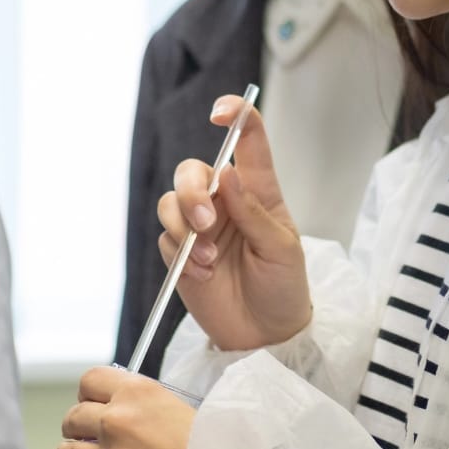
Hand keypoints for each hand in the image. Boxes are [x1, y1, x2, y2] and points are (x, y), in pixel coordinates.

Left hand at [49, 366, 194, 448]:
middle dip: (77, 427)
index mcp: (137, 394)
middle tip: (88, 435)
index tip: (92, 403)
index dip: (88, 393)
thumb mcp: (179, 406)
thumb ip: (144, 405)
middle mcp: (117, 423)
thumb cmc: (212, 447)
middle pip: (72, 418)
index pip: (90, 380)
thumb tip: (122, 408)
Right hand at [157, 97, 311, 350]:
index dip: (236, 116)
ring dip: (183, 228)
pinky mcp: (180, 254)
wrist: (266, 335)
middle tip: (206, 223)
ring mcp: (200, 227)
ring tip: (208, 260)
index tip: (221, 113)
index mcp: (258, 191)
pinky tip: (203, 275)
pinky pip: (165, 239)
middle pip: (192, 171)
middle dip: (191, 191)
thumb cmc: (284, 286)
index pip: (248, 141)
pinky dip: (180, 255)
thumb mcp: (281, 249)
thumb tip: (228, 173)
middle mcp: (226, 202)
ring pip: (170, 202)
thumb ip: (253, 212)